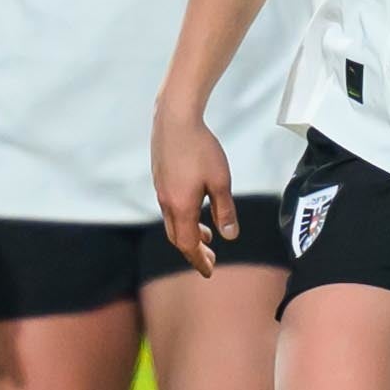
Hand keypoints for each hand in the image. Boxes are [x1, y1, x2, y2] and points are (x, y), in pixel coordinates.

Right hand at [152, 99, 235, 275]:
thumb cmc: (201, 148)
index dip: (199, 260)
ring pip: (173, 222)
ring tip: (208, 236)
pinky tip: (196, 208)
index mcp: (182, 207)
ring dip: (189, 233)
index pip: (189, 244)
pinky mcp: (160, 178)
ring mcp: (161, 190)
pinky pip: (170, 207)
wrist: (175, 119)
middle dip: (193, 251)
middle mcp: (167, 202)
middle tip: (210, 260)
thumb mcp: (221, 181)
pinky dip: (184, 217)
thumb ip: (225, 210)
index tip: (209, 271)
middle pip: (178, 237)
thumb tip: (229, 237)